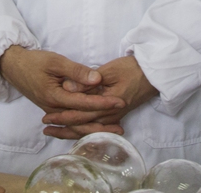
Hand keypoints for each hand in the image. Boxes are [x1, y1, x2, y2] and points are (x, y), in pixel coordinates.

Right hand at [0, 46, 124, 130]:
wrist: (13, 67)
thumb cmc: (34, 61)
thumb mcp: (55, 61)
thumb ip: (76, 71)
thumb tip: (97, 80)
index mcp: (54, 96)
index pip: (83, 103)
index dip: (102, 103)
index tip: (120, 101)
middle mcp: (53, 109)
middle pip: (80, 121)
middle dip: (102, 123)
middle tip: (122, 128)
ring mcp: (51, 111)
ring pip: (75, 125)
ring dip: (94, 129)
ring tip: (113, 131)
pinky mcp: (52, 110)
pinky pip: (69, 122)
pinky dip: (83, 127)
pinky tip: (95, 129)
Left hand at [40, 55, 157, 138]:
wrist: (155, 73)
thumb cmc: (133, 68)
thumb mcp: (110, 70)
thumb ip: (88, 79)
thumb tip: (67, 87)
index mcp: (109, 104)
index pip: (81, 113)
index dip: (63, 116)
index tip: (47, 117)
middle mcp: (111, 115)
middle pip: (83, 124)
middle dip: (63, 127)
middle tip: (45, 127)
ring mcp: (114, 117)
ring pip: (89, 128)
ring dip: (71, 131)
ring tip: (54, 132)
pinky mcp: (116, 115)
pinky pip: (96, 126)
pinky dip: (83, 129)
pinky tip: (74, 131)